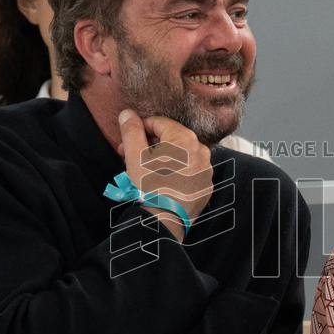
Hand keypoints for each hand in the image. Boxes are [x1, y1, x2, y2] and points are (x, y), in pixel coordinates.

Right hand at [117, 110, 212, 238]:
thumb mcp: (135, 156)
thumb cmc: (149, 186)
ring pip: (181, 156)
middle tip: (130, 156)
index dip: (139, 129)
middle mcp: (201, 150)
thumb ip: (131, 131)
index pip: (158, 122)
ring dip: (163, 159)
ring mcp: (206, 169)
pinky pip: (189, 172)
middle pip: (171, 139)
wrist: (165, 221)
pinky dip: (176, 172)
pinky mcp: (206, 185)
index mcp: (185, 138)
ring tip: (145, 170)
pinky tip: (162, 182)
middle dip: (149, 145)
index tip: (127, 141)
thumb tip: (127, 113)